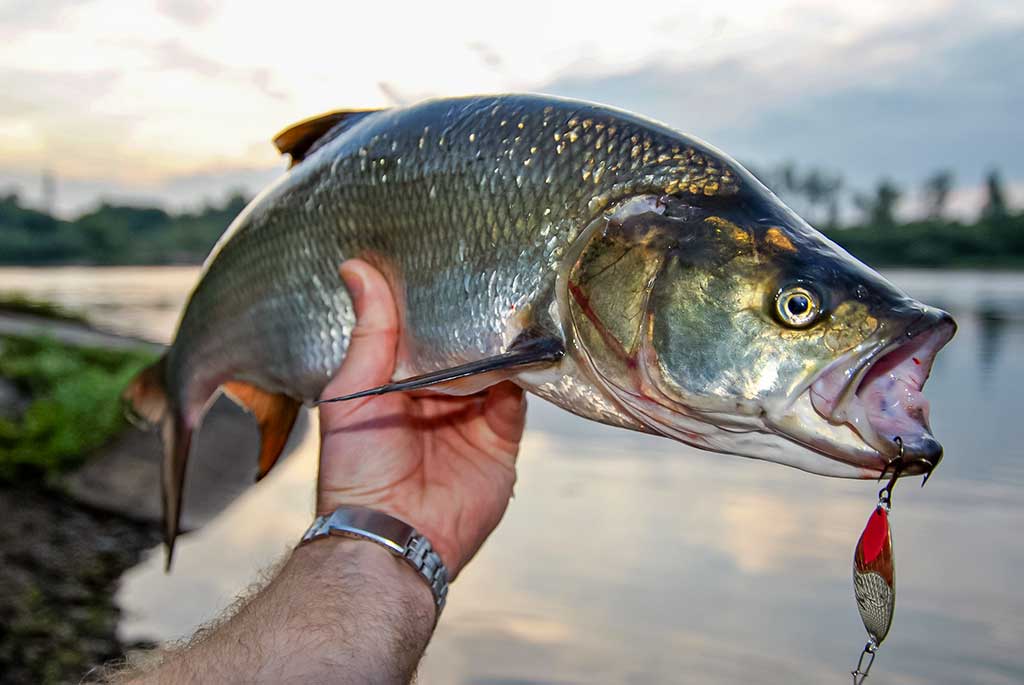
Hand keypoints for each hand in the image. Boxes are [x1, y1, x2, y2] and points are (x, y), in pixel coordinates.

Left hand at [316, 259, 526, 576]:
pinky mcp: (500, 441)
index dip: (432, 305)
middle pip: (463, 348)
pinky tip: (527, 346)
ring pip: (494, 368)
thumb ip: (369, 335)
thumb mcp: (352, 393)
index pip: (421, 335)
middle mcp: (436, 399)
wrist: (394, 537)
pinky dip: (524, 375)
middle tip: (492, 270)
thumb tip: (358, 268)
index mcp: (395, 386)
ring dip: (502, 343)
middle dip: (475, 320)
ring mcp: (470, 419)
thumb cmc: (357, 470)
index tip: (445, 261)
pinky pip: (519, 400)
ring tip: (516, 299)